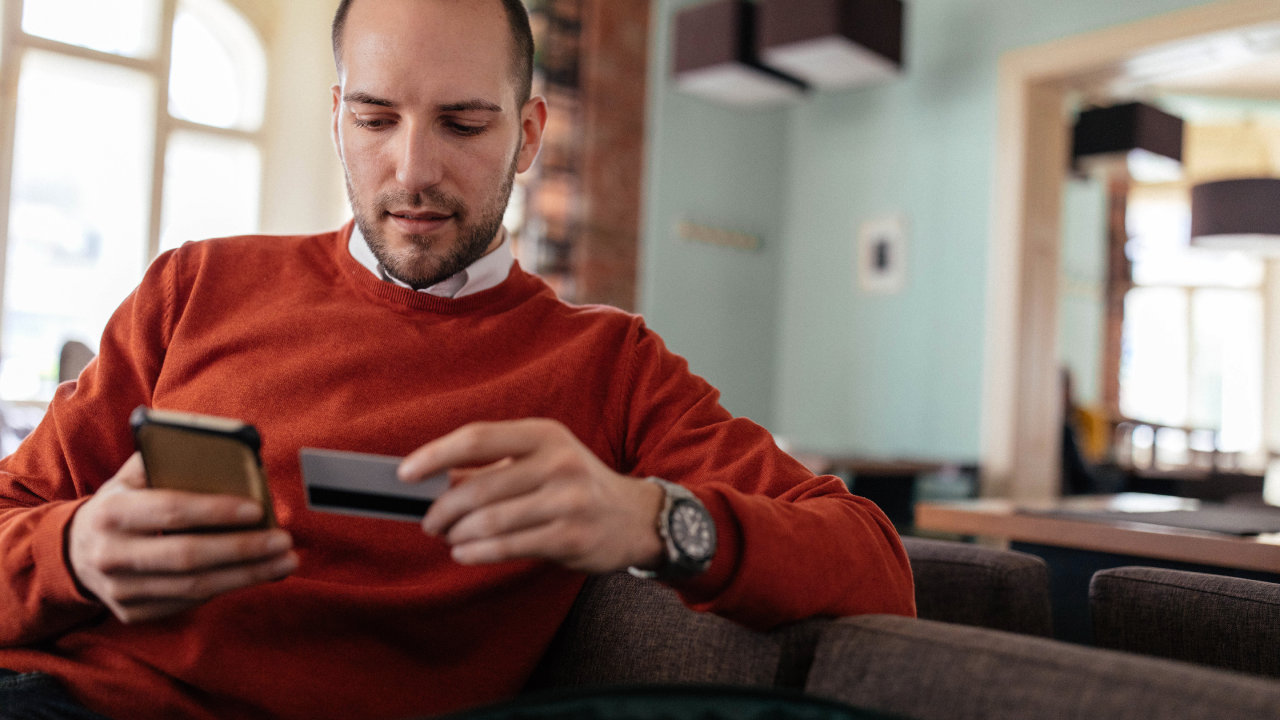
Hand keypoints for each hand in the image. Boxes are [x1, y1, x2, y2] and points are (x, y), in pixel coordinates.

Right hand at [68, 453, 297, 623]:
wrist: (74, 551)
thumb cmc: (122, 503)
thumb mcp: (131, 477)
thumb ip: (169, 461)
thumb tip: (228, 451)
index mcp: (111, 511)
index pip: (171, 511)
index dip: (216, 511)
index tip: (257, 509)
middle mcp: (111, 554)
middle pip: (188, 557)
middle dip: (243, 550)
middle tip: (284, 541)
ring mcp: (120, 590)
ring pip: (194, 587)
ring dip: (247, 575)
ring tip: (285, 561)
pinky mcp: (132, 613)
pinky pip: (188, 603)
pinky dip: (227, 588)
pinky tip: (258, 574)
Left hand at [400, 419, 664, 573]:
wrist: (634, 517)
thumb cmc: (576, 484)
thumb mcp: (541, 459)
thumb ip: (492, 466)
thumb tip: (436, 479)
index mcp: (544, 434)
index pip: (478, 438)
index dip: (435, 455)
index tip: (406, 473)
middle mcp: (558, 462)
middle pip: (478, 487)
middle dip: (443, 509)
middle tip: (430, 522)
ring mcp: (568, 500)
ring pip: (490, 521)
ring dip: (458, 534)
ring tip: (449, 538)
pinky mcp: (571, 537)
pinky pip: (509, 547)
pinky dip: (477, 552)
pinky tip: (465, 552)